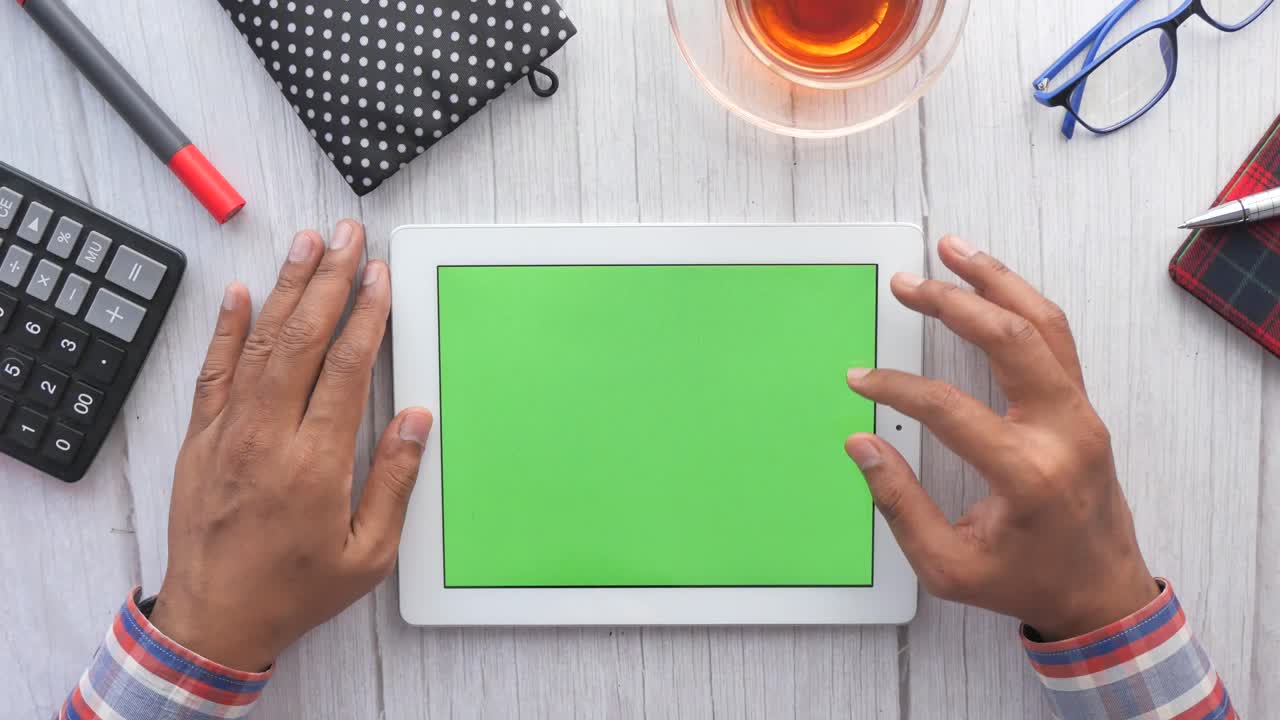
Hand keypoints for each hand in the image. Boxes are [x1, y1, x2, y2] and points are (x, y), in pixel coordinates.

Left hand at [150, 220, 432, 670]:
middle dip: (330, 280)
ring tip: (308, 244)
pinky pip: (214, 371)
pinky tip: (239, 291)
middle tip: (348, 236)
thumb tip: (414, 418)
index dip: (366, 315)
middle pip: (301, 338)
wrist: (215, 618)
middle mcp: (267, 435)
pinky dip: (226, 328)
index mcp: (314, 462)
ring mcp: (228, 432)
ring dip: (286, 287)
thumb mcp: (367, 553)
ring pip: (259, 342)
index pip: (344, 367)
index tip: (379, 277)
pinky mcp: (200, 438)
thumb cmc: (295, 588)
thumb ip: (393, 481)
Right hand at [845, 235, 1156, 640]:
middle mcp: (1063, 432)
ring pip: (1044, 324)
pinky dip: (1022, 301)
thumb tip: (861, 444)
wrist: (1103, 593)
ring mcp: (1082, 414)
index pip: (949, 409)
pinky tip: (991, 283)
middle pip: (1009, 340)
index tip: (860, 379)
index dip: (896, 388)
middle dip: (952, 303)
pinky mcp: (1084, 408)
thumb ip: (899, 504)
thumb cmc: (1025, 581)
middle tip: (906, 283)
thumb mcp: (948, 565)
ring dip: (996, 281)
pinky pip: (1057, 339)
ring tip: (953, 248)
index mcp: (1028, 474)